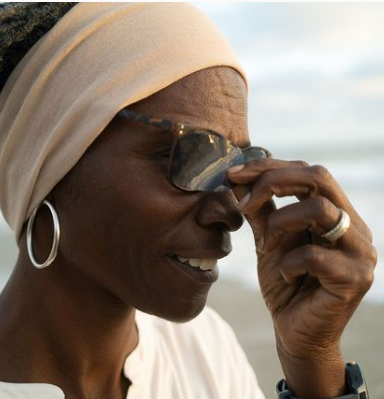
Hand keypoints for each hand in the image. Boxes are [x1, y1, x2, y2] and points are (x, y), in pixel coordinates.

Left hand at [227, 159, 376, 396]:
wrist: (296, 332)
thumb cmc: (285, 283)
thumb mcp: (268, 240)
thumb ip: (259, 210)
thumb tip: (237, 179)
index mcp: (337, 213)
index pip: (309, 172)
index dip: (269, 167)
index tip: (234, 174)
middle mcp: (355, 226)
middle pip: (320, 177)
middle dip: (273, 181)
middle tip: (243, 199)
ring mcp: (359, 252)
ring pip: (320, 210)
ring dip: (280, 222)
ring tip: (267, 245)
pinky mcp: (355, 279)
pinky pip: (314, 255)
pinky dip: (289, 262)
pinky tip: (286, 275)